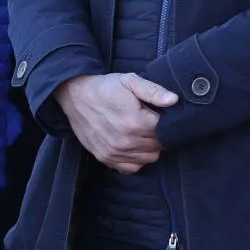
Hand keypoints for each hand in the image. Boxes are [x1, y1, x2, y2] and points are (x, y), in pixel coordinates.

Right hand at [55, 72, 177, 173]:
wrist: (75, 96)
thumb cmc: (105, 87)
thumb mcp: (129, 81)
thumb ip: (153, 91)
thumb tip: (174, 100)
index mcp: (136, 122)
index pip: (167, 132)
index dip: (166, 123)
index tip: (157, 115)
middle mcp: (127, 142)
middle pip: (159, 147)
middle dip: (157, 135)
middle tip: (147, 122)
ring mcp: (115, 152)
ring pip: (148, 159)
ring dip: (148, 148)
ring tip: (138, 132)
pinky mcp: (106, 158)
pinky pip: (132, 167)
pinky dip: (135, 159)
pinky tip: (130, 144)